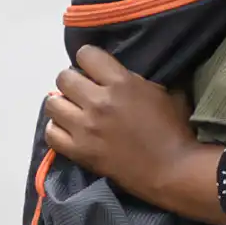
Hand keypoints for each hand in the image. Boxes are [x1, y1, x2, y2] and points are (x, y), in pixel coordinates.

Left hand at [43, 46, 225, 224]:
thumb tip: (121, 74)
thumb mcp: (162, 92)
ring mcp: (85, 127)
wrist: (173, 170)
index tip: (93, 69)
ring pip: (52, 104)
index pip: (86, 54)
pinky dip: (57, 130)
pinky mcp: (79, 152)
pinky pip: (51, 134)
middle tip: (83, 92)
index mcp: (121, 83)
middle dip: (73, 81)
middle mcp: (98, 101)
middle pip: (64, 78)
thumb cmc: (174, 130)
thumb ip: (137, 79)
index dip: (88, 59)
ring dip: (62, 105)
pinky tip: (68, 130)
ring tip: (73, 111)